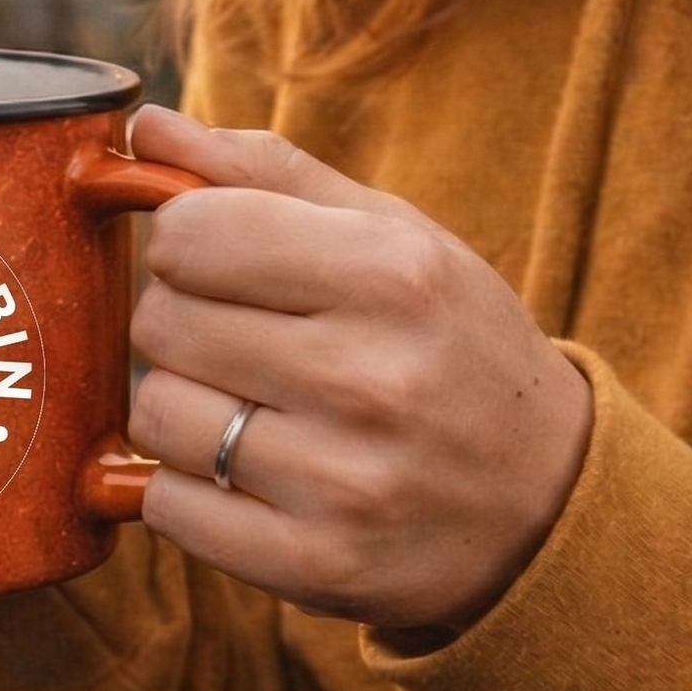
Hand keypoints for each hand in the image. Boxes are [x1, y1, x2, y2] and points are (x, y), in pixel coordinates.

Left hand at [125, 105, 592, 633]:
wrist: (546, 503)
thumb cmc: (449, 347)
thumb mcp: (396, 238)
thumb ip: (266, 174)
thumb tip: (145, 124)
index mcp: (391, 274)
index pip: (190, 233)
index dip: (187, 245)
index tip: (225, 264)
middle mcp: (369, 377)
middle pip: (163, 321)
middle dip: (187, 326)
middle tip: (251, 345)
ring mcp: (341, 482)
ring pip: (156, 415)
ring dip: (184, 410)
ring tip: (257, 413)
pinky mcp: (313, 566)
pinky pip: (168, 507)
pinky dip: (187, 491)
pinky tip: (249, 479)